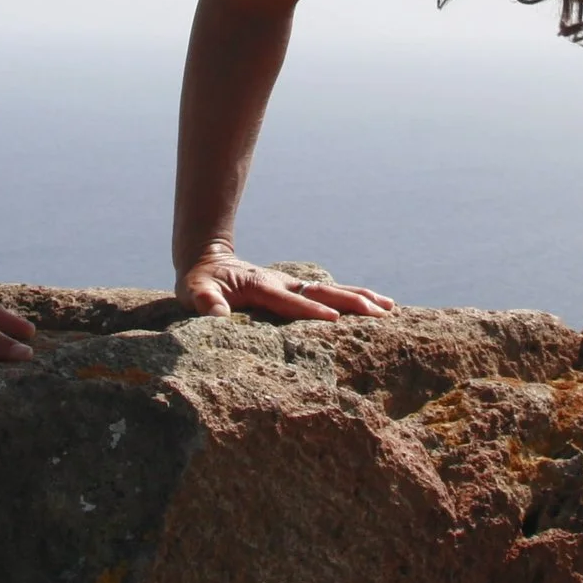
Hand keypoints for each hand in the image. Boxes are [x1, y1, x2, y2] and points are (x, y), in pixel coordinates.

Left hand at [179, 248, 394, 322]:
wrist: (208, 260)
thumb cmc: (199, 281)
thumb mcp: (193, 291)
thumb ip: (204, 301)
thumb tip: (216, 314)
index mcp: (262, 287)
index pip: (290, 302)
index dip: (311, 311)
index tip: (335, 322)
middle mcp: (283, 283)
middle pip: (323, 292)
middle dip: (351, 302)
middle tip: (380, 313)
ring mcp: (292, 284)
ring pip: (332, 289)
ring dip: (360, 298)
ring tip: (389, 308)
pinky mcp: (296, 289)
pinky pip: (329, 294)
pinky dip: (353, 297)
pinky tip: (375, 306)